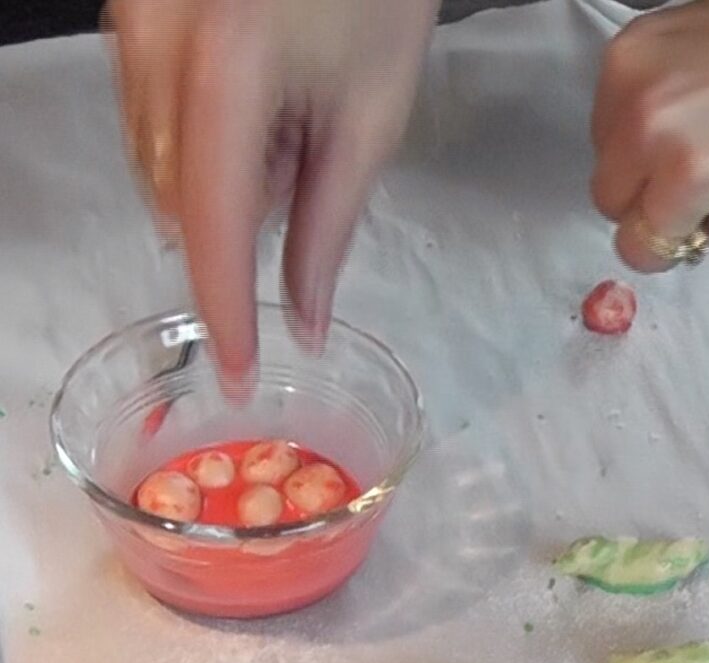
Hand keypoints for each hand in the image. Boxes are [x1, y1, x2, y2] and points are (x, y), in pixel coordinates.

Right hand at [106, 0, 438, 389]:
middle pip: (175, 202)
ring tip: (281, 109)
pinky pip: (148, 121)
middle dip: (236, 216)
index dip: (225, 309)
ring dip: (218, 178)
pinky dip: (200, 140)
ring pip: (156, 166)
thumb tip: (306, 321)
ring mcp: (131, 25)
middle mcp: (156, 46)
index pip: (212, 226)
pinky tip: (249, 91)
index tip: (236, 371)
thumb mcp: (370, 121)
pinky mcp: (128, 17)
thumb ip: (328, 230)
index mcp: (228, 70)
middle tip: (298, 156)